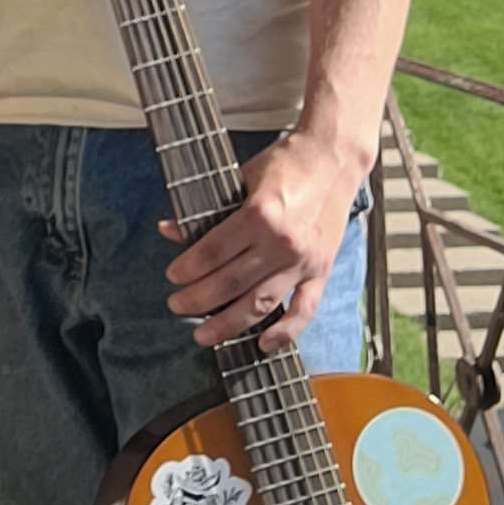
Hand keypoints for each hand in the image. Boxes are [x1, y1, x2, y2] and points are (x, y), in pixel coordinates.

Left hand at [164, 126, 364, 356]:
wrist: (333, 158)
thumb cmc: (285, 164)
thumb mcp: (240, 178)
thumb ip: (208, 210)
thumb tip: (170, 230)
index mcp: (259, 214)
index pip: (213, 252)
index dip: (187, 268)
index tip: (172, 277)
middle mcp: (281, 242)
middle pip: (230, 283)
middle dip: (197, 299)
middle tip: (176, 305)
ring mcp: (303, 261)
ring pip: (260, 304)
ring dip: (228, 324)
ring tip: (204, 335)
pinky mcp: (322, 271)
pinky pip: (303, 311)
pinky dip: (285, 332)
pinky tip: (263, 345)